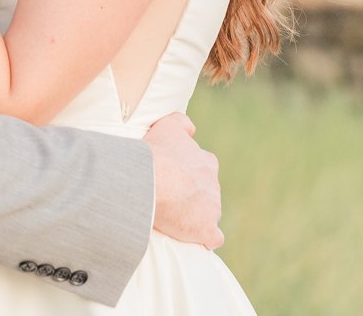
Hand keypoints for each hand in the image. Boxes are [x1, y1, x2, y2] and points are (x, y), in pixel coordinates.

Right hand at [144, 112, 223, 249]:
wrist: (148, 180)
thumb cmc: (155, 153)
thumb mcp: (168, 126)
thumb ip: (182, 123)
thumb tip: (192, 129)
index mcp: (207, 162)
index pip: (203, 171)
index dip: (188, 177)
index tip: (173, 181)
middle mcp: (213, 184)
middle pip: (206, 193)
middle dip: (192, 197)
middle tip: (169, 199)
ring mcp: (213, 208)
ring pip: (209, 214)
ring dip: (195, 217)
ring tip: (173, 219)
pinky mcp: (206, 229)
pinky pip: (213, 238)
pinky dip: (205, 238)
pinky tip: (194, 239)